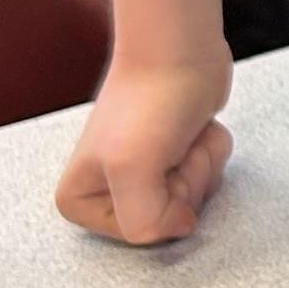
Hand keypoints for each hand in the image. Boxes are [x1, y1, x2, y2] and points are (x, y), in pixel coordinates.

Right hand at [57, 51, 234, 243]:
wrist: (179, 51)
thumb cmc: (149, 99)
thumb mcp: (130, 169)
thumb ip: (143, 221)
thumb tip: (178, 225)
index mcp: (77, 201)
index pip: (137, 236)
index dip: (160, 205)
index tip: (152, 169)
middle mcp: (106, 191)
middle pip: (167, 220)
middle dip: (184, 184)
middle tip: (169, 149)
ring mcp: (143, 174)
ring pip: (192, 202)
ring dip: (200, 167)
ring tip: (179, 137)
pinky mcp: (175, 156)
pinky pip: (209, 177)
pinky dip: (211, 153)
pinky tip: (194, 130)